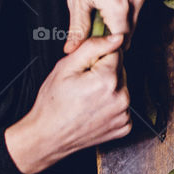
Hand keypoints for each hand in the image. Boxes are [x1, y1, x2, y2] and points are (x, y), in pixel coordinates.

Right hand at [5, 33, 130, 173]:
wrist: (49, 136)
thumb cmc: (53, 103)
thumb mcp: (66, 67)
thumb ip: (93, 47)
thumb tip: (116, 37)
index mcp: (107, 80)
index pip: (115, 53)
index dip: (98, 57)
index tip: (86, 68)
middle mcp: (121, 98)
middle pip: (120, 71)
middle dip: (105, 72)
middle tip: (83, 84)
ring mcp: (124, 115)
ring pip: (122, 88)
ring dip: (109, 88)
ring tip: (88, 98)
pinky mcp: (125, 126)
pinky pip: (123, 106)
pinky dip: (112, 105)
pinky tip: (95, 109)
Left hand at [30, 0, 147, 51]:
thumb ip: (78, 28)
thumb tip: (72, 49)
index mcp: (120, 5)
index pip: (120, 40)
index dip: (107, 46)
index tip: (95, 46)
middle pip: (130, 29)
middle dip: (113, 33)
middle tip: (94, 29)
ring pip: (135, 14)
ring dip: (120, 18)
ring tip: (99, 9)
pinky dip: (126, 3)